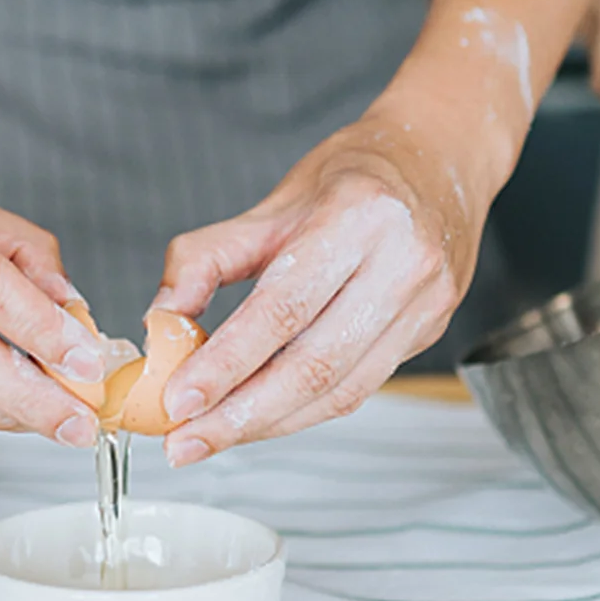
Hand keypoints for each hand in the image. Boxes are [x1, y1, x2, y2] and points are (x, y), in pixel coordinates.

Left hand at [152, 99, 485, 464]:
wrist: (439, 160)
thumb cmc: (355, 176)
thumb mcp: (272, 203)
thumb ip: (208, 258)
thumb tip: (160, 321)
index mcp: (360, 217)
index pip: (283, 308)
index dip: (227, 362)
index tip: (178, 399)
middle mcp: (404, 262)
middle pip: (316, 363)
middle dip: (242, 414)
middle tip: (187, 441)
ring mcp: (426, 302)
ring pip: (342, 389)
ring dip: (271, 423)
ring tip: (215, 437)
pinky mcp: (432, 330)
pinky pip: (362, 386)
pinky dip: (306, 410)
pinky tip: (264, 417)